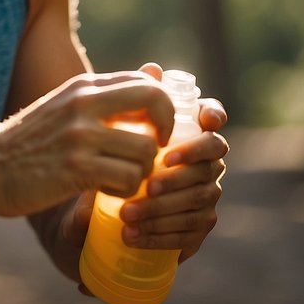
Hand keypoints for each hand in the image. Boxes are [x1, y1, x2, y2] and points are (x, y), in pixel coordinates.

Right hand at [0, 71, 174, 217]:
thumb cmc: (32, 142)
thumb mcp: (65, 106)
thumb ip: (105, 94)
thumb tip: (154, 72)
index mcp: (83, 85)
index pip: (145, 80)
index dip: (163, 106)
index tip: (156, 129)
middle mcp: (83, 102)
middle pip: (155, 100)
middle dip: (166, 129)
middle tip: (154, 150)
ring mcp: (79, 135)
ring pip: (146, 149)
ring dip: (143, 171)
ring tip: (123, 178)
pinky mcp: (75, 168)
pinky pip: (128, 178)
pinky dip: (126, 190)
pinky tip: (108, 191)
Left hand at [118, 69, 227, 262]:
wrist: (88, 208)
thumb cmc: (107, 159)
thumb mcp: (111, 132)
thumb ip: (134, 101)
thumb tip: (152, 67)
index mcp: (189, 133)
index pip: (213, 118)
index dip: (214, 117)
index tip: (202, 122)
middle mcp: (205, 163)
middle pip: (208, 166)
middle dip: (178, 175)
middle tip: (146, 184)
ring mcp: (205, 197)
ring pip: (197, 201)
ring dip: (163, 209)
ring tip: (126, 215)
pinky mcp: (195, 229)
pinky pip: (188, 234)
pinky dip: (159, 236)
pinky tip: (132, 237)